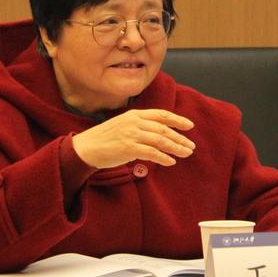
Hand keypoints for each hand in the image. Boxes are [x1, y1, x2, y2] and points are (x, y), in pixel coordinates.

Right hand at [72, 109, 194, 168]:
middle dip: (180, 138)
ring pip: (161, 141)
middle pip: (164, 129)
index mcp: (135, 114)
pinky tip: (171, 162)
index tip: (190, 126)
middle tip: (191, 146)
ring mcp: (131, 134)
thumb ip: (141, 126)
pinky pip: (152, 153)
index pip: (161, 115)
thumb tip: (161, 135)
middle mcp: (135, 122)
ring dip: (176, 148)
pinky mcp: (128, 148)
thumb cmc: (105, 138)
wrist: (85, 148)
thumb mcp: (124, 125)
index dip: (178, 120)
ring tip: (186, 153)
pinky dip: (163, 158)